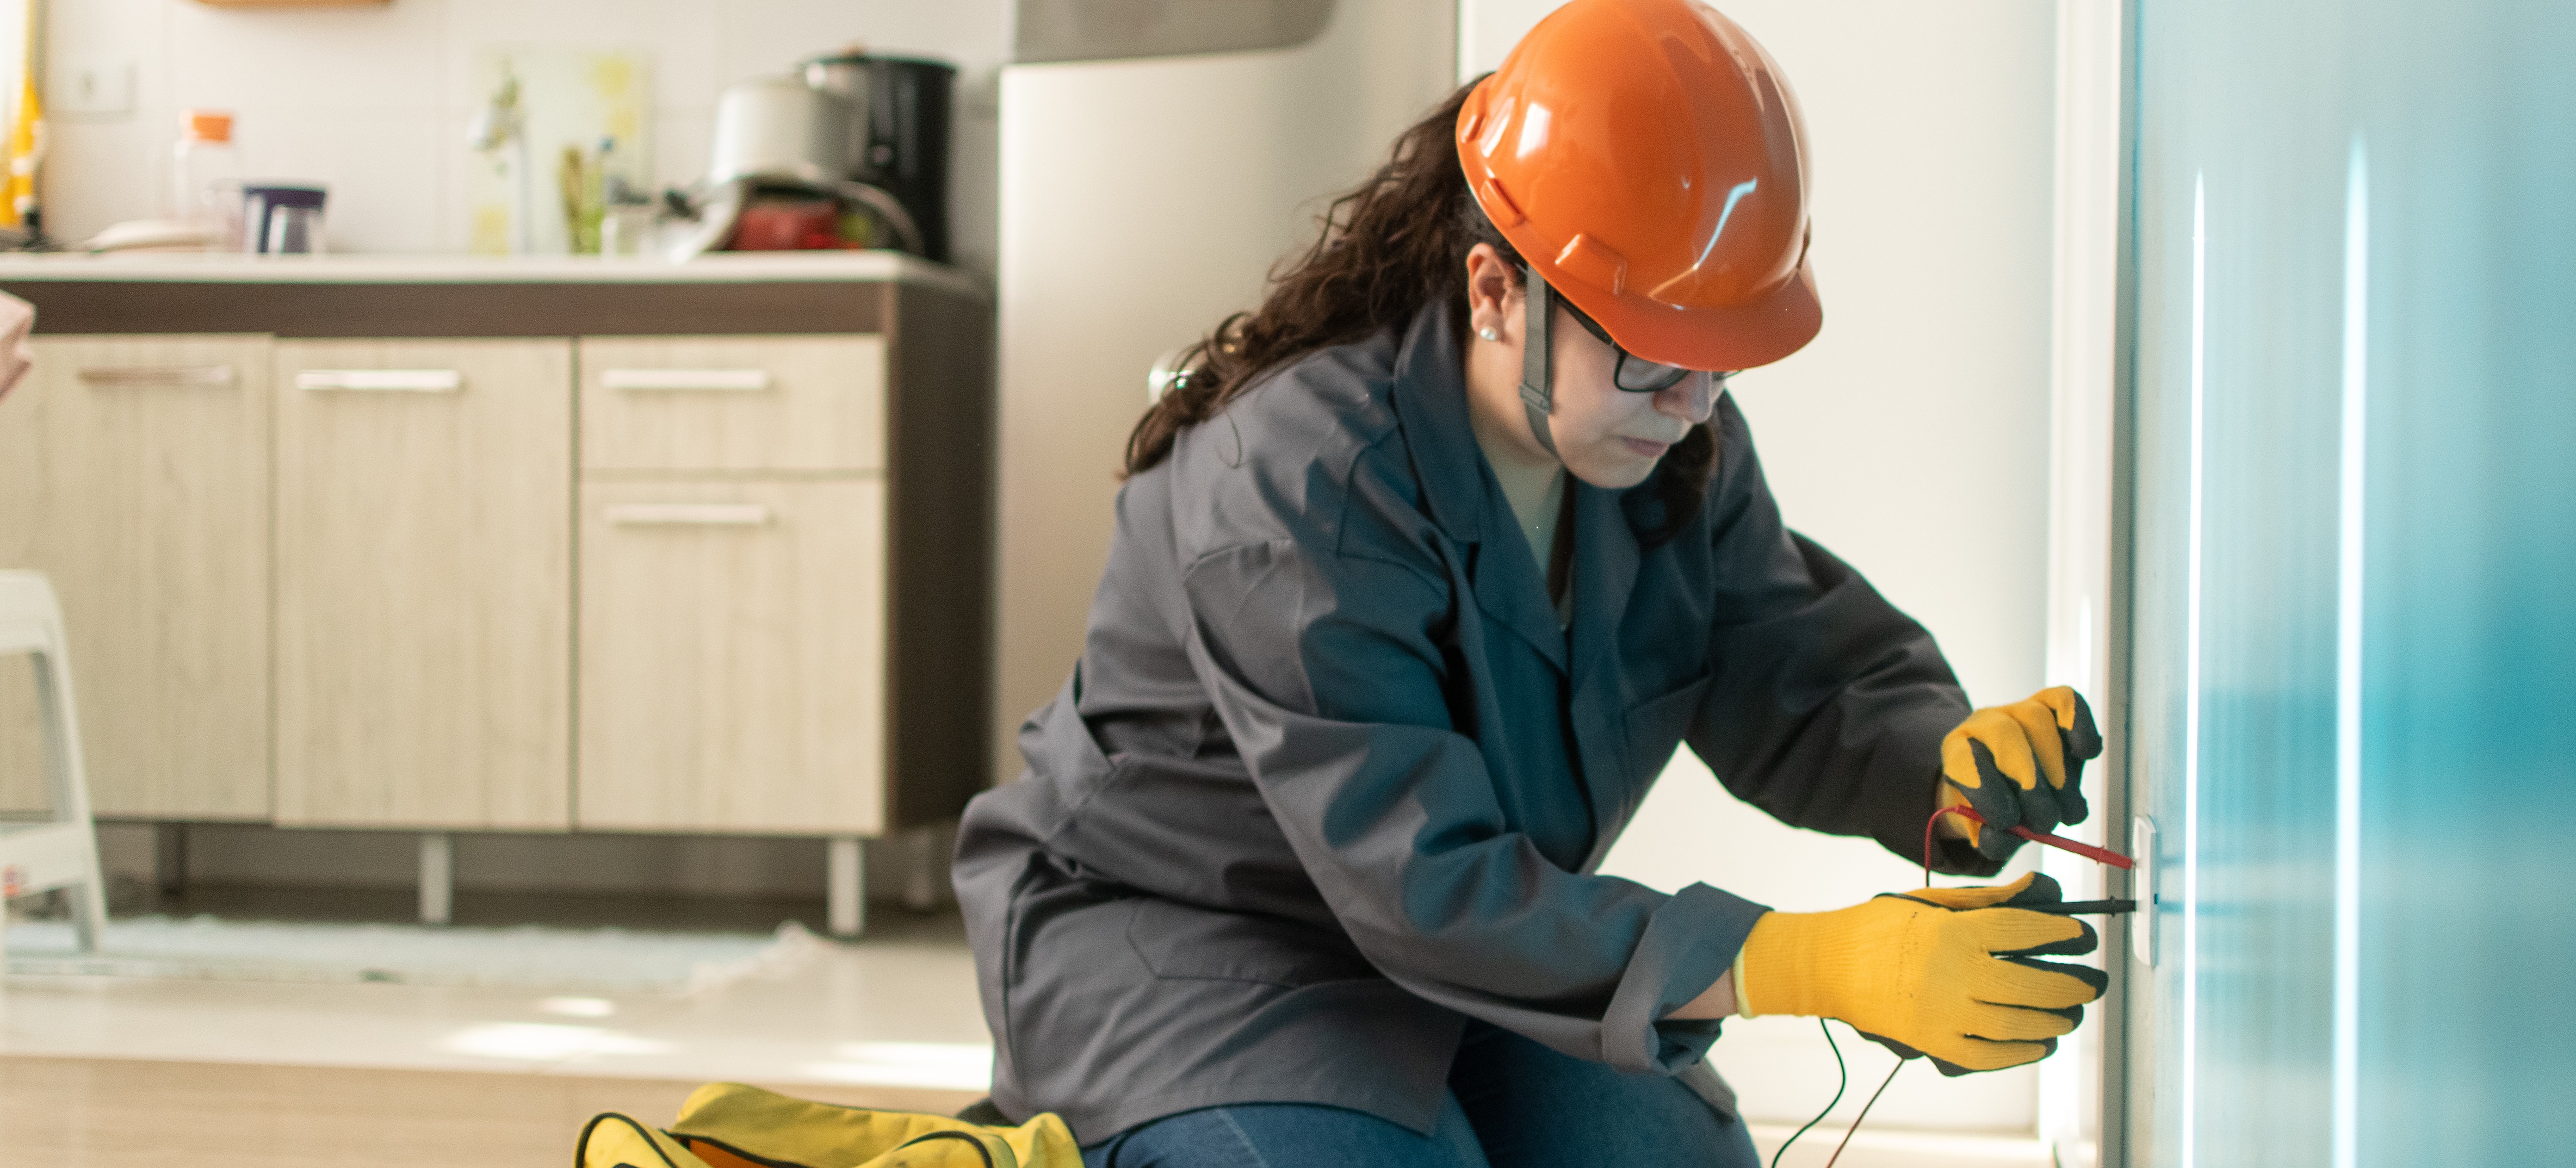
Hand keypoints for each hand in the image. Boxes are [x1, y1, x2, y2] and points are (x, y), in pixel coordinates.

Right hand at [1734, 873, 2107, 1073]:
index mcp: (1952, 932)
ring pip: (2017, 1025)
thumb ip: (1988, 900)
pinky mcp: (1931, 1042)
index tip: (2082, 936)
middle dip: (2072, 987)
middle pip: (2032, 986)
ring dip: (2053, 1022)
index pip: (2025, 932)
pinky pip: (1988, 1055)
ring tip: (2069, 1016)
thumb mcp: (1931, 901)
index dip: (2062, 934)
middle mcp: (1952, 975)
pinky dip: (2020, 1052)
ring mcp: (1942, 1014)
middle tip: (2093, 984)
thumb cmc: (1878, 926)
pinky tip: (2039, 1044)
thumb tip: (2039, 891)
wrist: (1825, 965)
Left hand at [1938, 687, 2101, 860]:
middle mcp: (1984, 723)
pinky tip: (2086, 754)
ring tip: (2067, 812)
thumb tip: (2000, 837)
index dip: (1986, 792)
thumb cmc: (1997, 808)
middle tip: (2046, 821)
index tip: (2007, 822)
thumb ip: (1992, 839)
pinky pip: (2065, 700)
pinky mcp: (2050, 703)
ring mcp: (2017, 709)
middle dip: (2030, 783)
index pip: (1963, 761)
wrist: (2010, 779)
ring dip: (2059, 770)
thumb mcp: (1987, 829)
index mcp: (1957, 752)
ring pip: (2037, 720)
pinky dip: (2079, 723)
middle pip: (2005, 735)